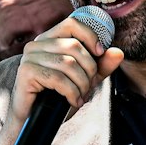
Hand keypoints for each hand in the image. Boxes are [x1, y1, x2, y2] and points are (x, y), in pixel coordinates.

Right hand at [1, 14, 124, 144]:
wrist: (35, 121)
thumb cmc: (57, 98)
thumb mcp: (84, 80)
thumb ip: (101, 66)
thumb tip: (118, 52)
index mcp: (49, 39)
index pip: (73, 24)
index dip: (90, 36)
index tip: (100, 53)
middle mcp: (37, 44)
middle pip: (74, 46)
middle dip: (88, 70)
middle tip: (88, 87)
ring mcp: (30, 57)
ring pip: (68, 63)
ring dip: (81, 84)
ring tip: (80, 96)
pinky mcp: (26, 72)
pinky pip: (58, 78)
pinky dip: (71, 92)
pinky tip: (73, 101)